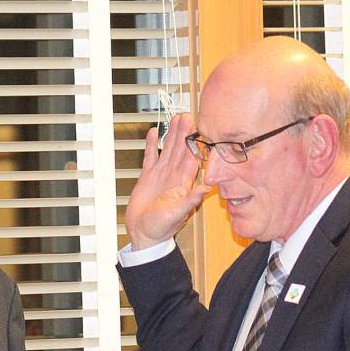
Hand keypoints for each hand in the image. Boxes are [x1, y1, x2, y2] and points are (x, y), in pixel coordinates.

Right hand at [125, 113, 209, 249]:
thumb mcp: (177, 213)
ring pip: (167, 150)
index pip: (192, 159)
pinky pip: (150, 157)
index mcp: (183, 184)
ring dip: (171, 135)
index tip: (198, 128)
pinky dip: (151, 145)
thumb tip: (207, 188)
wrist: (143, 234)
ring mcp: (160, 175)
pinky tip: (153, 132)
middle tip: (186, 116)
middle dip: (183, 133)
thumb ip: (190, 199)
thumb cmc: (161, 228)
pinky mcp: (147, 177)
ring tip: (174, 118)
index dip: (195, 144)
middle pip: (180, 150)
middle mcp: (174, 176)